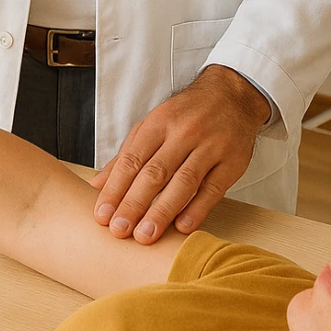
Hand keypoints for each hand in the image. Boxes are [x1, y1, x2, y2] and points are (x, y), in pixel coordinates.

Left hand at [89, 65, 271, 243]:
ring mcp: (211, 146)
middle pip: (156, 172)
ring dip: (163, 211)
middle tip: (120, 230)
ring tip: (145, 235)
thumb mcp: (153, 125)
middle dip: (135, 203)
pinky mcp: (233, 162)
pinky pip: (213, 189)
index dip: (116, 189)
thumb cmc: (186, 115)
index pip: (133, 159)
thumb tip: (98, 185)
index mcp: (160, 122)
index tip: (103, 215)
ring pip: (184, 182)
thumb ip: (127, 155)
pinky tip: (181, 227)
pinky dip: (197, 209)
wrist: (231, 95)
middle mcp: (184, 133)